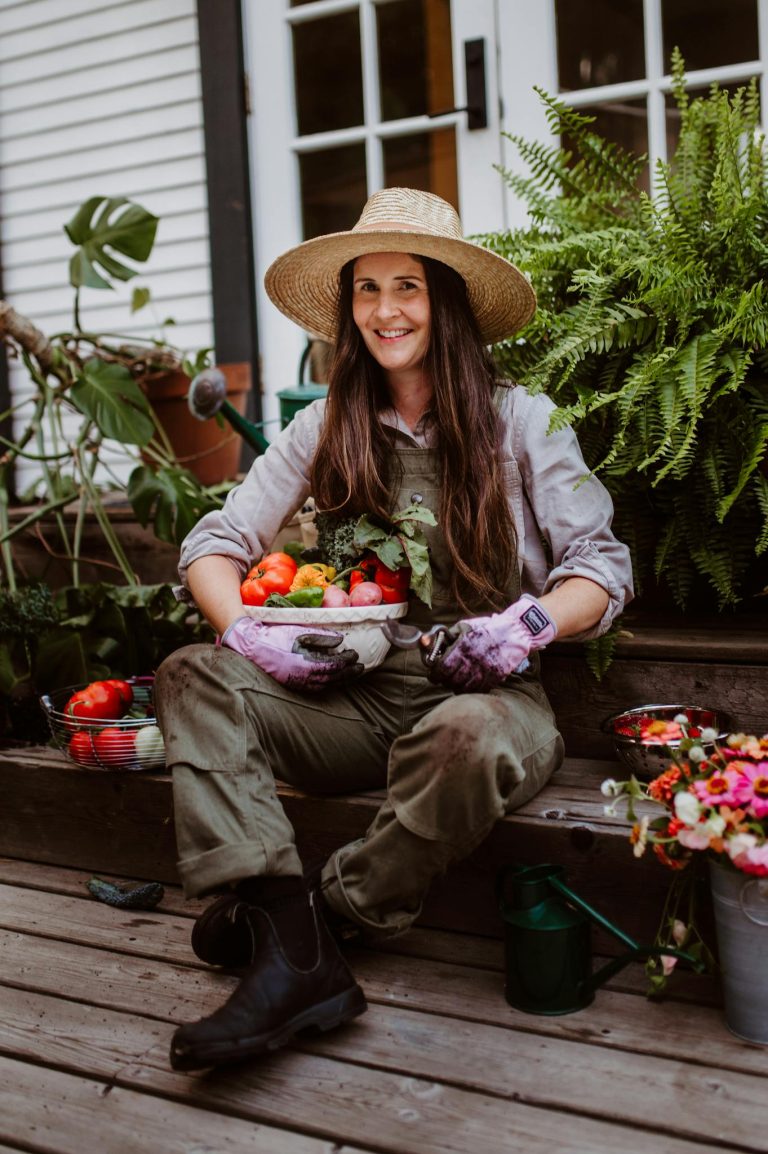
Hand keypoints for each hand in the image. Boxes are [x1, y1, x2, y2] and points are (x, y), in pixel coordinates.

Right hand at [220, 617, 362, 691]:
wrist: (252, 647)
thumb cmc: (275, 636)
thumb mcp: (299, 632)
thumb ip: (321, 637)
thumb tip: (340, 640)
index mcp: (308, 664)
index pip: (335, 665)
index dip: (348, 660)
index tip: (355, 653)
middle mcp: (305, 678)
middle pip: (333, 678)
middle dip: (349, 673)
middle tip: (361, 668)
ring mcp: (298, 683)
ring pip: (326, 685)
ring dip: (340, 680)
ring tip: (350, 675)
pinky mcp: (292, 684)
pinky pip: (315, 689)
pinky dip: (327, 685)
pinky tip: (331, 681)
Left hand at [429, 595, 556, 693]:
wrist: (514, 632)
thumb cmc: (487, 628)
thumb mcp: (465, 626)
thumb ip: (447, 635)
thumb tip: (428, 641)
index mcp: (463, 647)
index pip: (442, 668)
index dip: (435, 675)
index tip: (433, 675)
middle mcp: (473, 661)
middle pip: (451, 681)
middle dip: (444, 681)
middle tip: (443, 679)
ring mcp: (485, 671)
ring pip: (464, 688)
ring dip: (456, 687)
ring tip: (455, 682)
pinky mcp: (495, 677)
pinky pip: (479, 690)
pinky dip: (471, 690)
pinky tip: (469, 684)